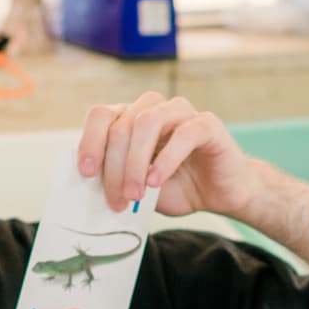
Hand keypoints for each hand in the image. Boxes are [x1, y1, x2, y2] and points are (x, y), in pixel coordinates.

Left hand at [79, 92, 263, 219]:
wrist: (221, 194)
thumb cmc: (179, 188)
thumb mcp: (138, 188)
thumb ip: (117, 180)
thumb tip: (88, 187)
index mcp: (132, 119)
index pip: (101, 116)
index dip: (90, 142)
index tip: (86, 173)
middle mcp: (153, 108)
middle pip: (121, 125)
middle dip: (114, 167)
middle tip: (117, 200)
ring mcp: (181, 111)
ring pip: (147, 122)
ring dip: (136, 162)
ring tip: (136, 194)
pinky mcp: (207, 123)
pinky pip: (183, 134)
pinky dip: (165, 159)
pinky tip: (156, 181)